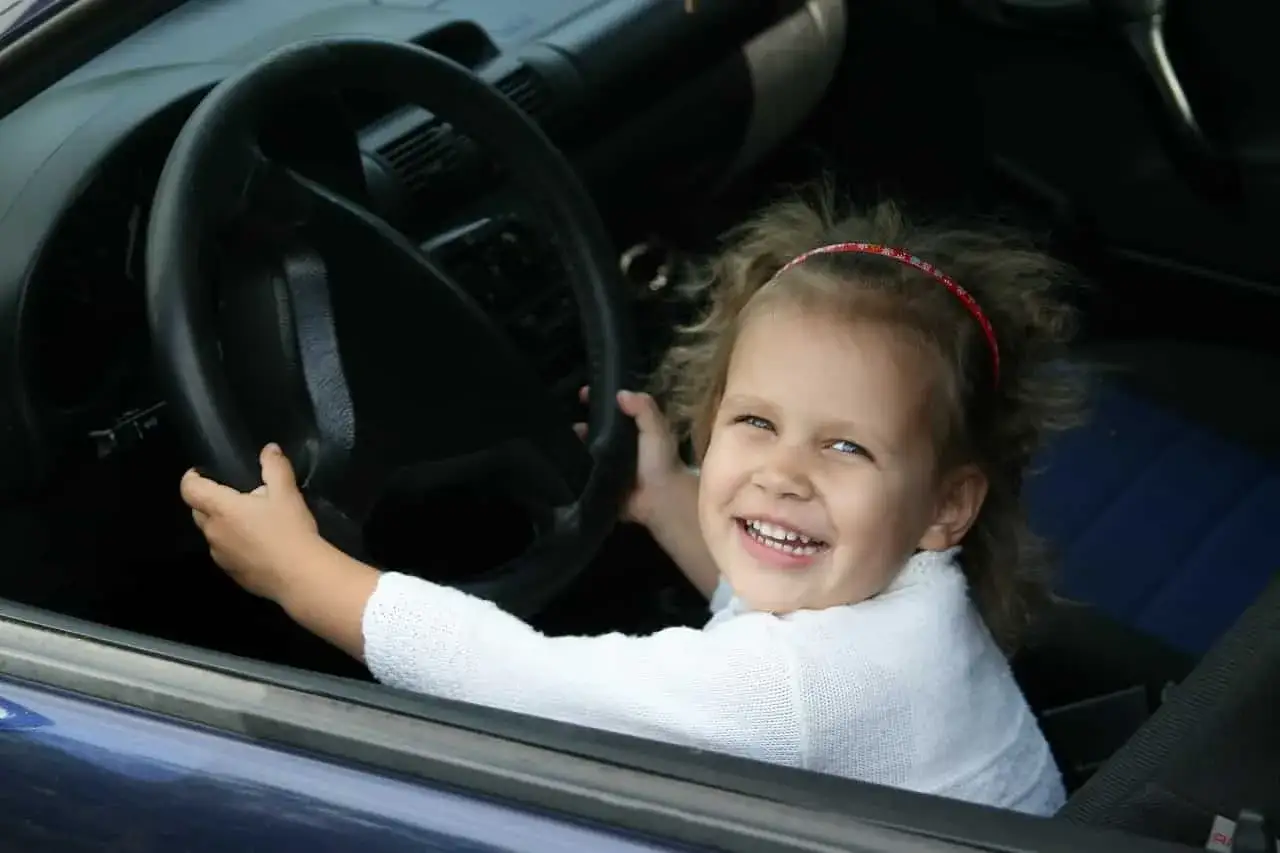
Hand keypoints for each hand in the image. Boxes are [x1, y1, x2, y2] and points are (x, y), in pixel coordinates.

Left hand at [180, 443, 321, 603]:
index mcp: (221, 508)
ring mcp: (220, 556)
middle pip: (198, 512)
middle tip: (234, 497)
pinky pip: (225, 553)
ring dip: (223, 525)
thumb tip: (269, 449)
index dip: (191, 478)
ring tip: (249, 523)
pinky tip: (258, 548)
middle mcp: (213, 532)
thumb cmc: (289, 529)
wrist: (299, 576)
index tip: (200, 473)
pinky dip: (234, 546)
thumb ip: (275, 467)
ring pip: (212, 534)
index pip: (190, 489)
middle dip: (208, 502)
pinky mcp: (231, 573)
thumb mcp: (287, 493)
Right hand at [575, 387, 684, 527]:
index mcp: (636, 430)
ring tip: (563, 434)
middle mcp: (622, 445)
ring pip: (588, 447)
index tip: (584, 393)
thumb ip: (643, 408)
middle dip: (584, 420)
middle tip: (568, 414)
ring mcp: (610, 463)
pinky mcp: (600, 479)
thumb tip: (620, 393)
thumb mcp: (656, 429)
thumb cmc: (660, 462)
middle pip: (599, 427)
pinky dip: (575, 462)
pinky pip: (584, 468)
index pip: (615, 410)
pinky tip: (562, 454)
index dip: (600, 400)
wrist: (658, 500)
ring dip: (577, 441)